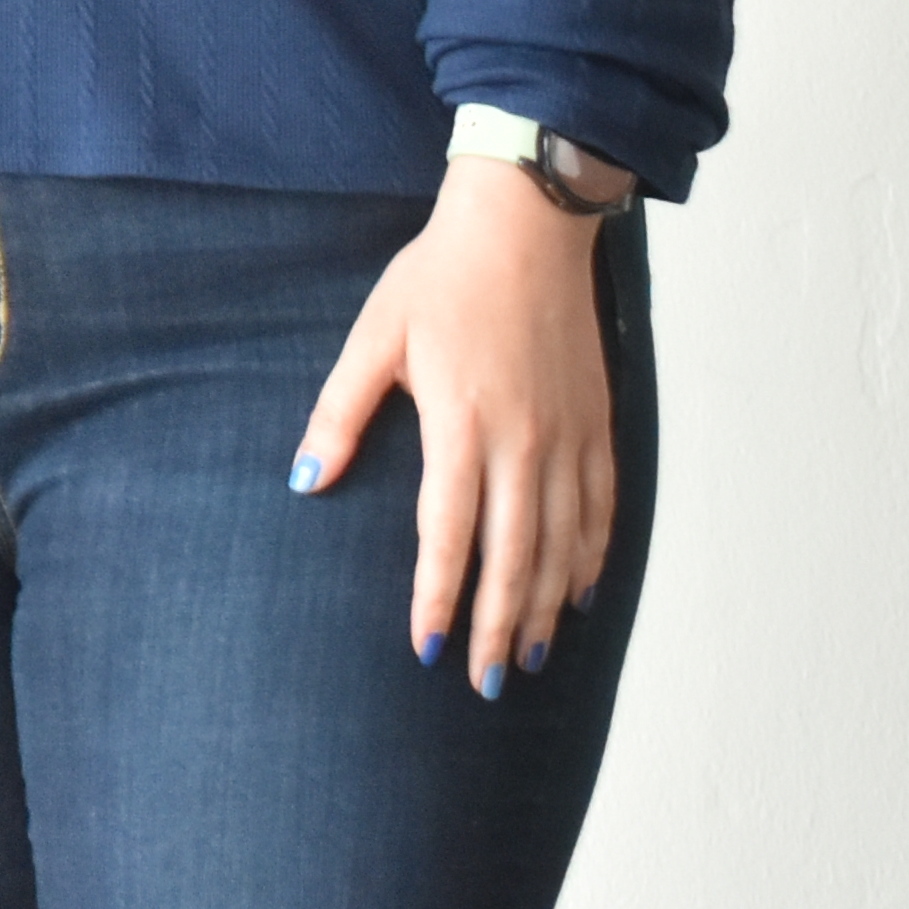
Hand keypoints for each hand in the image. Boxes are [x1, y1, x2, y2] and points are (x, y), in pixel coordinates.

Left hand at [292, 161, 618, 692]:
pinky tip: (578, 591)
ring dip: (544, 605)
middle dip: (496, 626)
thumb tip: (306, 480)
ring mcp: (569, 435)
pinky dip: (592, 556)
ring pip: (563, 543)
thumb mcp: (373, 338)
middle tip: (485, 683)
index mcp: (463, 424)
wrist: (526, 225)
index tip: (425, 648)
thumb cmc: (439, 278)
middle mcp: (525, 441)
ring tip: (527, 657)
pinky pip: (602, 506)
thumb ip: (340, 414)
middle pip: (515, 556)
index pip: (449, 534)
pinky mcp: (597, 423)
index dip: (437, 597)